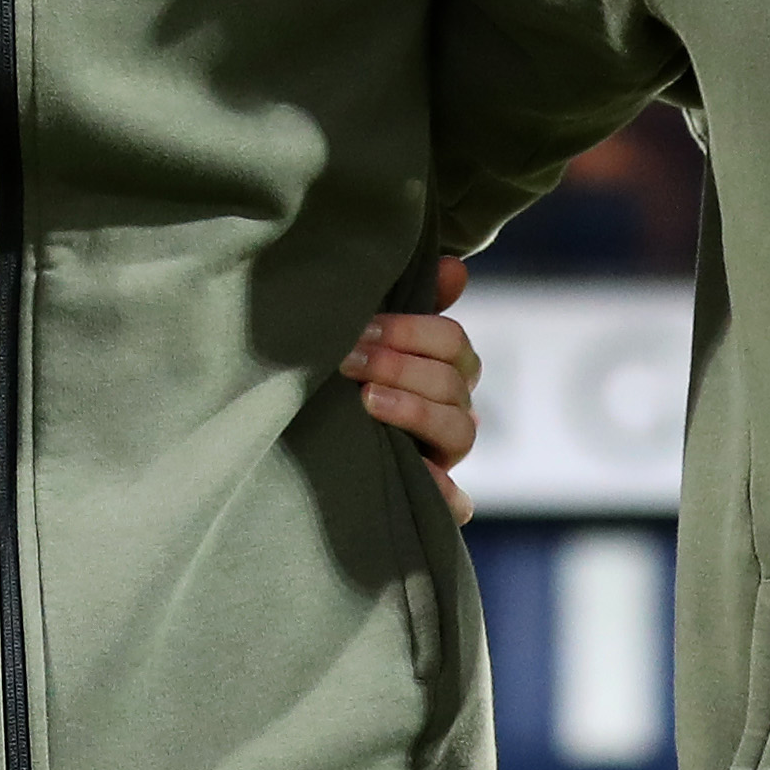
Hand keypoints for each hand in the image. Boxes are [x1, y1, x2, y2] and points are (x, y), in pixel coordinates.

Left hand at [346, 255, 481, 523]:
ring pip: (460, 431)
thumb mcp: (373, 335)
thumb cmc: (350, 374)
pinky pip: (458, 502)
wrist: (310, 442)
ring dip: (416, 412)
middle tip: (349, 361)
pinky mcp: (433, 497)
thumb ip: (413, 299)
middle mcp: (453, 409)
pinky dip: (448, 495)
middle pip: (452, 383)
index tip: (360, 327)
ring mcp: (446, 454)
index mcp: (446, 368)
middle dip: (399, 366)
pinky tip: (427, 481)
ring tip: (368, 402)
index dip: (409, 331)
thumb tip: (456, 266)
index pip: (452, 341)